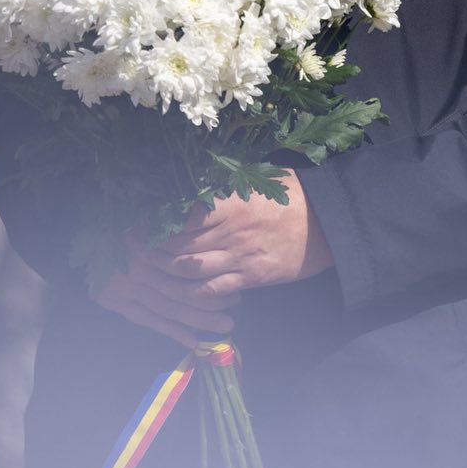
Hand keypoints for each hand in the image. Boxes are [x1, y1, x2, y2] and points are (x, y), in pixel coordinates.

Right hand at [93, 229, 239, 348]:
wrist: (75, 240)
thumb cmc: (114, 223)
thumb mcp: (142, 215)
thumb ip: (166, 222)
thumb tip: (201, 217)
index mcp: (149, 245)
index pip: (186, 268)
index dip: (210, 277)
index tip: (233, 282)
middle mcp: (141, 270)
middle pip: (182, 290)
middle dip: (210, 301)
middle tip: (235, 308)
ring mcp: (128, 289)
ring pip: (169, 308)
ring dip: (197, 320)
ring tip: (223, 327)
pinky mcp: (117, 303)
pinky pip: (148, 320)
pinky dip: (170, 331)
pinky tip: (192, 342)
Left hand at [151, 168, 333, 298]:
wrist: (330, 224)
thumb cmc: (295, 195)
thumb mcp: (263, 178)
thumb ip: (230, 181)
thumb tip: (199, 173)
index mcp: (231, 203)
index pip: (182, 216)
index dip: (158, 223)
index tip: (142, 224)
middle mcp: (231, 232)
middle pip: (180, 246)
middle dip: (154, 250)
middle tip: (137, 250)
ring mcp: (240, 257)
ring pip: (190, 270)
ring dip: (167, 273)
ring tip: (151, 270)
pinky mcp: (251, 278)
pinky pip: (212, 291)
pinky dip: (192, 294)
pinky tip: (181, 291)